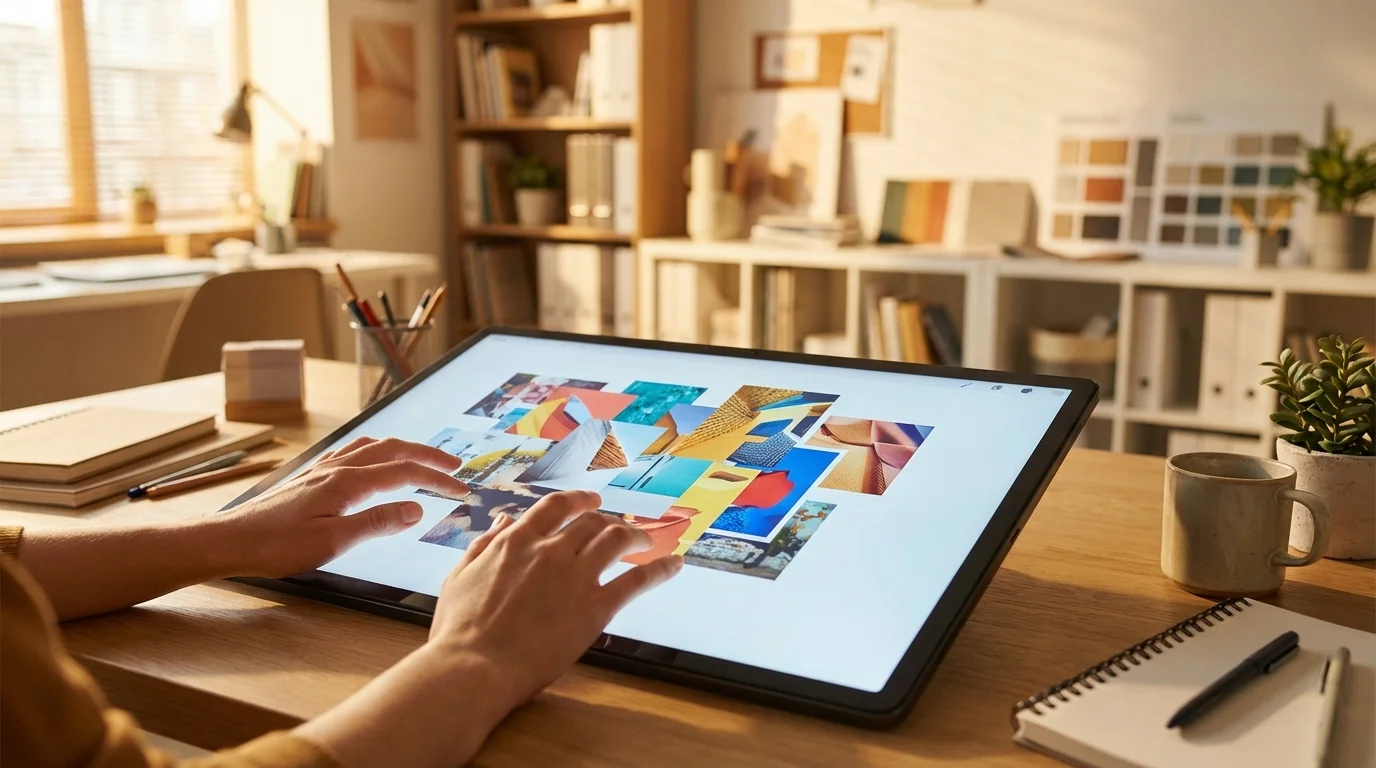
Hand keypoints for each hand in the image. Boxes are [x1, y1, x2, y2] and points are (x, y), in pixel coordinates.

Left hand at [218, 437, 468, 578]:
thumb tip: (416, 508)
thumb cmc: (278, 545)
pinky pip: (353, 451)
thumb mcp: (333, 542)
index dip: (436, 479)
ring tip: (423, 459)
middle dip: (427, 457)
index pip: (404, 473)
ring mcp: (323, 469)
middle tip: (454, 467)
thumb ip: (377, 522)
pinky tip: (375, 459)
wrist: (232, 540)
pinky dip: (377, 450)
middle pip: (393, 450)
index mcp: (348, 483)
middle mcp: (338, 468)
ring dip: (403, 449)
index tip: (461, 489)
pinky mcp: (312, 476)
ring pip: (373, 446)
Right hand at [427, 490, 682, 709]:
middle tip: (619, 527)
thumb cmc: (460, 629)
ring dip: (635, 534)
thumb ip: (484, 545)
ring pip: (616, 539)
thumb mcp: (461, 576)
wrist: (474, 666)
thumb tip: (502, 522)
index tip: (591, 501)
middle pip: (591, 521)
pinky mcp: (595, 607)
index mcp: (518, 541)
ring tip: (646, 539)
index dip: (579, 500)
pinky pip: (636, 580)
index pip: (556, 507)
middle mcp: (551, 550)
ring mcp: (575, 576)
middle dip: (608, 520)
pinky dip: (660, 569)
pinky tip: (674, 564)